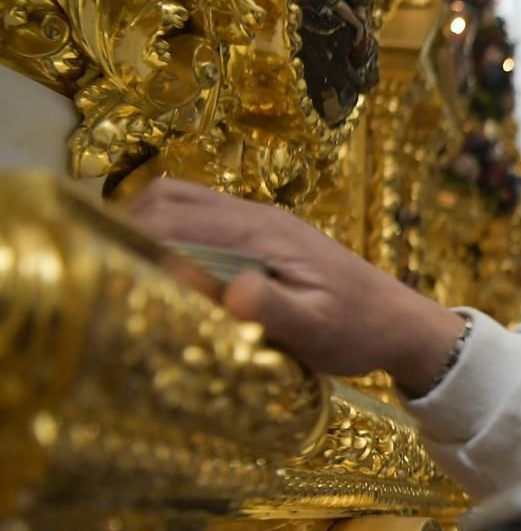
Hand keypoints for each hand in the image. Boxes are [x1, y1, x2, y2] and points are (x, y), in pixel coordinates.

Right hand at [125, 179, 462, 393]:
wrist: (401, 323)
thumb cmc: (359, 331)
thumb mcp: (317, 332)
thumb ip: (273, 310)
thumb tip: (228, 290)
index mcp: (262, 233)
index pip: (175, 216)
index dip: (133, 238)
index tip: (109, 271)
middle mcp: (256, 216)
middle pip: (169, 198)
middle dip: (131, 228)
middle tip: (112, 273)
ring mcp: (260, 222)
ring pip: (183, 203)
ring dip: (151, 229)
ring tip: (136, 274)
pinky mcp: (263, 237)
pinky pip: (204, 220)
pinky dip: (174, 236)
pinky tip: (175, 275)